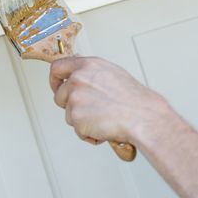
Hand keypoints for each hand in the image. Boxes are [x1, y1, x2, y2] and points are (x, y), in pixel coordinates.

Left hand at [49, 56, 165, 144]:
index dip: (54, 80)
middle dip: (70, 105)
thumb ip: (90, 71)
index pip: (57, 68)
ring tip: (102, 118)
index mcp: (87, 65)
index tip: (57, 86)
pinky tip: (103, 127)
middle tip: (88, 110)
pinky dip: (88, 133)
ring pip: (68, 114)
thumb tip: (78, 73)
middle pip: (59, 96)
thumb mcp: (111, 72)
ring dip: (82, 120)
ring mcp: (75, 98)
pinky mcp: (76, 117)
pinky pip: (77, 129)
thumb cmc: (133, 98)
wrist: (142, 116)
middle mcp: (78, 79)